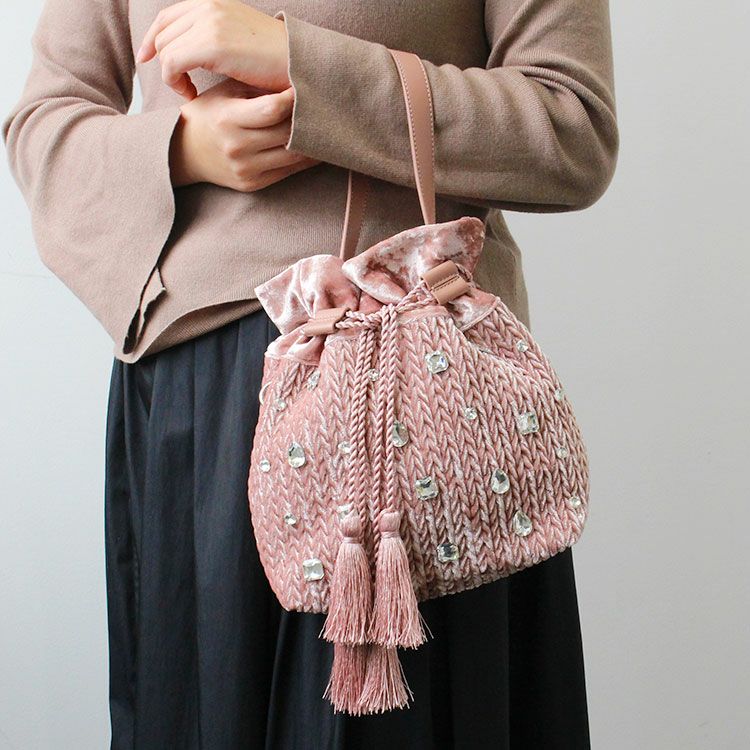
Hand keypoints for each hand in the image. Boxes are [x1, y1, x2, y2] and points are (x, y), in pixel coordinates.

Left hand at [137, 0, 289, 98]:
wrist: (301, 64)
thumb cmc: (277, 62)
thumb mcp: (242, 40)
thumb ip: (216, 37)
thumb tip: (194, 52)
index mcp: (214, 2)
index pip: (168, 16)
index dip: (153, 38)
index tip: (148, 59)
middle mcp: (208, 6)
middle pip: (163, 33)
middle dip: (161, 61)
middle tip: (177, 85)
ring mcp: (208, 23)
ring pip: (165, 49)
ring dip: (171, 76)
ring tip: (189, 93)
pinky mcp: (210, 44)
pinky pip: (172, 63)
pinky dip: (176, 83)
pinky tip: (192, 95)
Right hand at [168, 79, 318, 190]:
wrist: (184, 151)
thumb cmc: (210, 114)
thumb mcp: (226, 92)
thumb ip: (257, 89)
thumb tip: (296, 80)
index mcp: (228, 118)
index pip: (272, 109)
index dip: (294, 98)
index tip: (306, 88)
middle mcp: (236, 146)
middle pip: (286, 133)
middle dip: (307, 119)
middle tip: (324, 106)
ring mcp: (245, 168)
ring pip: (292, 155)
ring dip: (312, 141)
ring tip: (325, 126)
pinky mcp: (252, 184)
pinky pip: (287, 172)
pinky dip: (304, 159)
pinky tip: (315, 146)